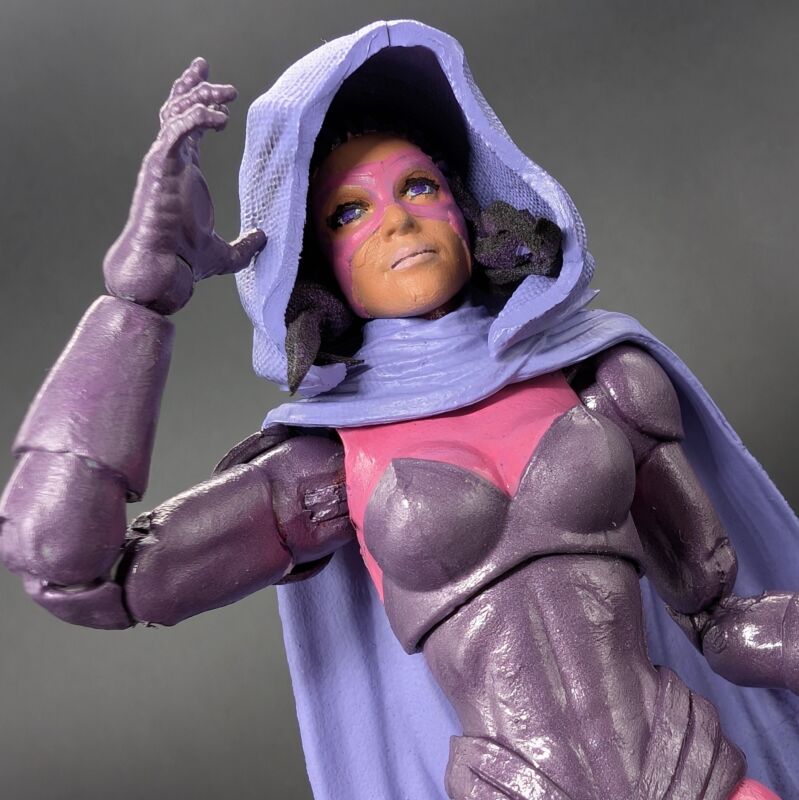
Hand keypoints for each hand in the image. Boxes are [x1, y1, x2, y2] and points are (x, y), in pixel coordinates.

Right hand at [103, 57, 264, 313]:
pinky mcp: (160, 167)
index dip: (198, 104)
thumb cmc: (184, 261)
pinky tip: (220, 118)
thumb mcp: (226, 253)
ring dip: (200, 97)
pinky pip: (176, 130)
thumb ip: (245, 245)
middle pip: (176, 110)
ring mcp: (162, 162)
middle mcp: (170, 162)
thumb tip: (263, 239)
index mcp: (182, 173)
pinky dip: (196, 117)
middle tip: (208, 70)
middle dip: (193, 87)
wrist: (163, 269)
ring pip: (175, 113)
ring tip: (227, 94)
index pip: (185, 127)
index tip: (218, 92)